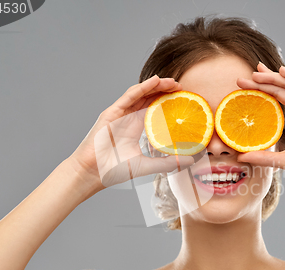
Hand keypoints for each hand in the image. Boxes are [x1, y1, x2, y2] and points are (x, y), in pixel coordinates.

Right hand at [67, 75, 193, 192]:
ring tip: (172, 82)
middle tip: (181, 87)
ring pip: (141, 93)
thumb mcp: (147, 165)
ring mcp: (120, 114)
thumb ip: (168, 163)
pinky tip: (155, 81)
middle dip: (165, 91)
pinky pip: (129, 96)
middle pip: (149, 98)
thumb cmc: (114, 170)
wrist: (93, 172)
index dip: (168, 102)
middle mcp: (129, 118)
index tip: (183, 100)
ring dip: (156, 85)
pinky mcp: (112, 112)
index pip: (155, 109)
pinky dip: (143, 87)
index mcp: (136, 127)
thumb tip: (190, 160)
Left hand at [236, 63, 284, 183]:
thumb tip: (241, 158)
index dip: (264, 89)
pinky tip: (281, 70)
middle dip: (263, 80)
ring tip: (255, 72)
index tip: (247, 85)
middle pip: (281, 88)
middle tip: (244, 77)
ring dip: (273, 76)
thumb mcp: (283, 160)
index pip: (277, 97)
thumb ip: (263, 157)